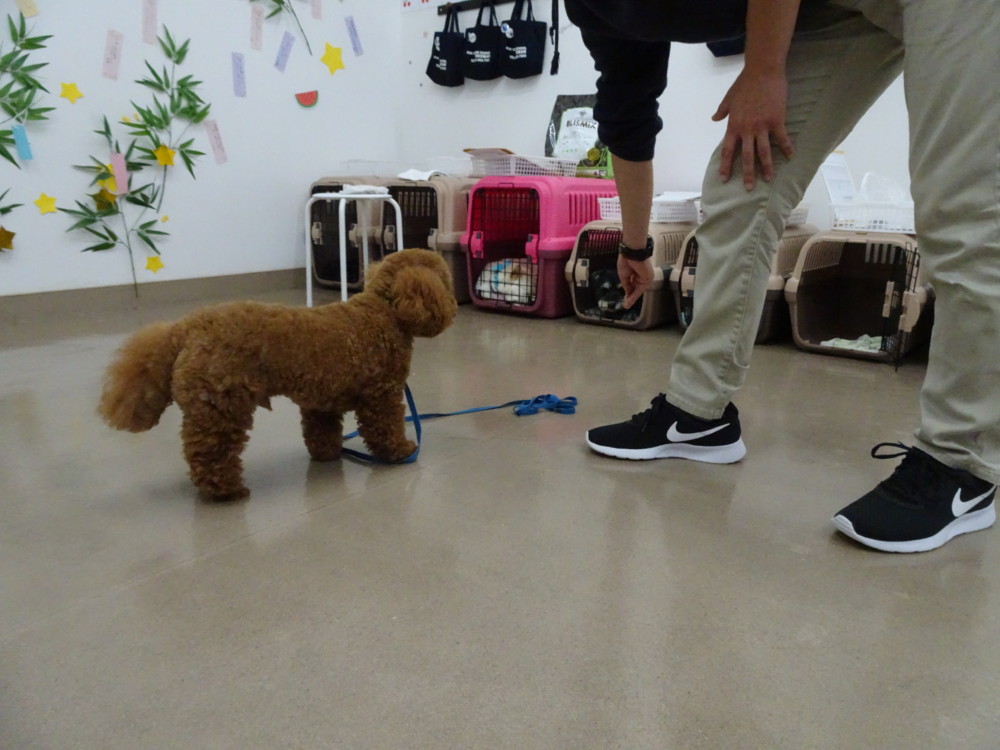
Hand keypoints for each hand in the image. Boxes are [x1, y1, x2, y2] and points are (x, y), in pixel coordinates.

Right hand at [617, 255, 653, 308]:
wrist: (632, 252)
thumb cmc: (627, 261)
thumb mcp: (624, 275)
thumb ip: (626, 284)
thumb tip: (627, 292)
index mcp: (636, 272)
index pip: (633, 284)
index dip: (629, 292)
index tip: (625, 298)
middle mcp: (642, 275)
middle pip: (636, 288)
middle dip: (631, 297)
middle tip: (626, 305)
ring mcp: (646, 277)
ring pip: (638, 290)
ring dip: (633, 298)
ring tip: (627, 305)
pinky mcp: (648, 278)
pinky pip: (641, 288)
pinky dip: (635, 294)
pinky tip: (630, 300)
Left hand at [712, 68, 793, 189]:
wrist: (763, 71)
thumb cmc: (745, 83)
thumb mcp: (729, 98)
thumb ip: (723, 110)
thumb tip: (715, 118)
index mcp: (734, 125)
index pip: (728, 150)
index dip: (726, 165)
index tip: (724, 178)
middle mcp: (747, 129)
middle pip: (746, 156)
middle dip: (747, 174)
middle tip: (748, 188)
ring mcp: (762, 126)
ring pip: (764, 152)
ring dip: (767, 167)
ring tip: (768, 179)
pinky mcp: (777, 120)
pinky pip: (782, 138)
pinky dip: (787, 148)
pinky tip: (791, 157)